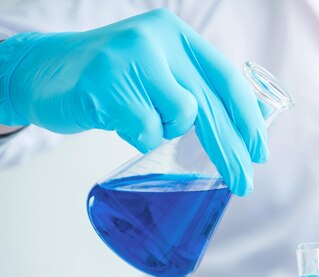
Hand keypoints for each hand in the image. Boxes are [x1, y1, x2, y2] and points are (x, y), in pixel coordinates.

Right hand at [0, 9, 266, 195]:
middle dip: (231, 151)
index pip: (226, 78)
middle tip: (244, 183)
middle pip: (209, 105)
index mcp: (176, 34)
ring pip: (180, 119)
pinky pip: (147, 132)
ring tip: (138, 114)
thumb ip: (194, 86)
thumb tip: (246, 127)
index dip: (248, 118)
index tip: (260, 151)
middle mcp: (157, 40)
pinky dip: (139, 137)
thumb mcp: (157, 68)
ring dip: (164, 131)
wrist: (42, 70)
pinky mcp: (107, 87)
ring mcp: (130, 60)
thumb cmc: (110, 77)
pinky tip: (118, 119)